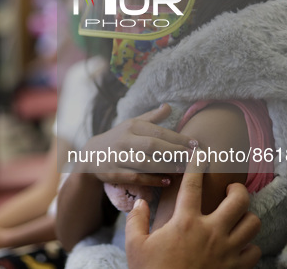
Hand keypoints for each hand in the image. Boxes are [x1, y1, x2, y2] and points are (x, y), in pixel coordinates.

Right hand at [79, 104, 194, 186]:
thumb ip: (152, 117)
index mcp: (131, 126)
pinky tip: (167, 181)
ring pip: (145, 162)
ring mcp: (118, 157)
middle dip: (175, 152)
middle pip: (152, 146)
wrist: (91, 155)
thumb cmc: (118, 138)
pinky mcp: (115, 173)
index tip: (195, 144)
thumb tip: (169, 106)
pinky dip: (153, 180)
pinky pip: (136, 177)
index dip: (178, 138)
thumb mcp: (132, 124)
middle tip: (193, 157)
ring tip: (183, 169)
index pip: (158, 131)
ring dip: (166, 167)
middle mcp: (124, 140)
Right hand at [125, 158, 260, 268]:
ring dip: (247, 217)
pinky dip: (250, 246)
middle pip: (238, 200)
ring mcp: (227, 251)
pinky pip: (255, 250)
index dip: (196, 165)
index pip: (192, 185)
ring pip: (253, 224)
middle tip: (231, 190)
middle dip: (238, 189)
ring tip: (238, 217)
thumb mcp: (135, 246)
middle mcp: (210, 232)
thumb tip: (140, 201)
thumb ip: (137, 220)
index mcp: (184, 222)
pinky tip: (239, 245)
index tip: (200, 152)